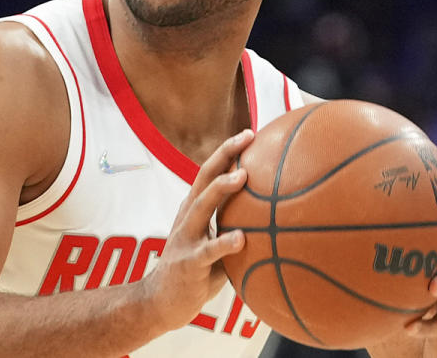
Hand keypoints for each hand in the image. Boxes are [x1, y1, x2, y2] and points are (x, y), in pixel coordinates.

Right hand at [140, 129, 252, 330]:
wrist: (159, 303)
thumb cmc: (195, 274)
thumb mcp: (216, 247)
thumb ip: (237, 231)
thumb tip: (277, 224)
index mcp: (194, 210)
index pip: (210, 173)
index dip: (227, 152)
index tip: (250, 133)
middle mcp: (188, 217)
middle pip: (204, 178)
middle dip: (224, 155)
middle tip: (247, 137)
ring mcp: (186, 238)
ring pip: (202, 206)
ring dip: (221, 189)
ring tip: (241, 176)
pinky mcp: (187, 262)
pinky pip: (208, 251)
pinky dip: (224, 243)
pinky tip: (242, 239)